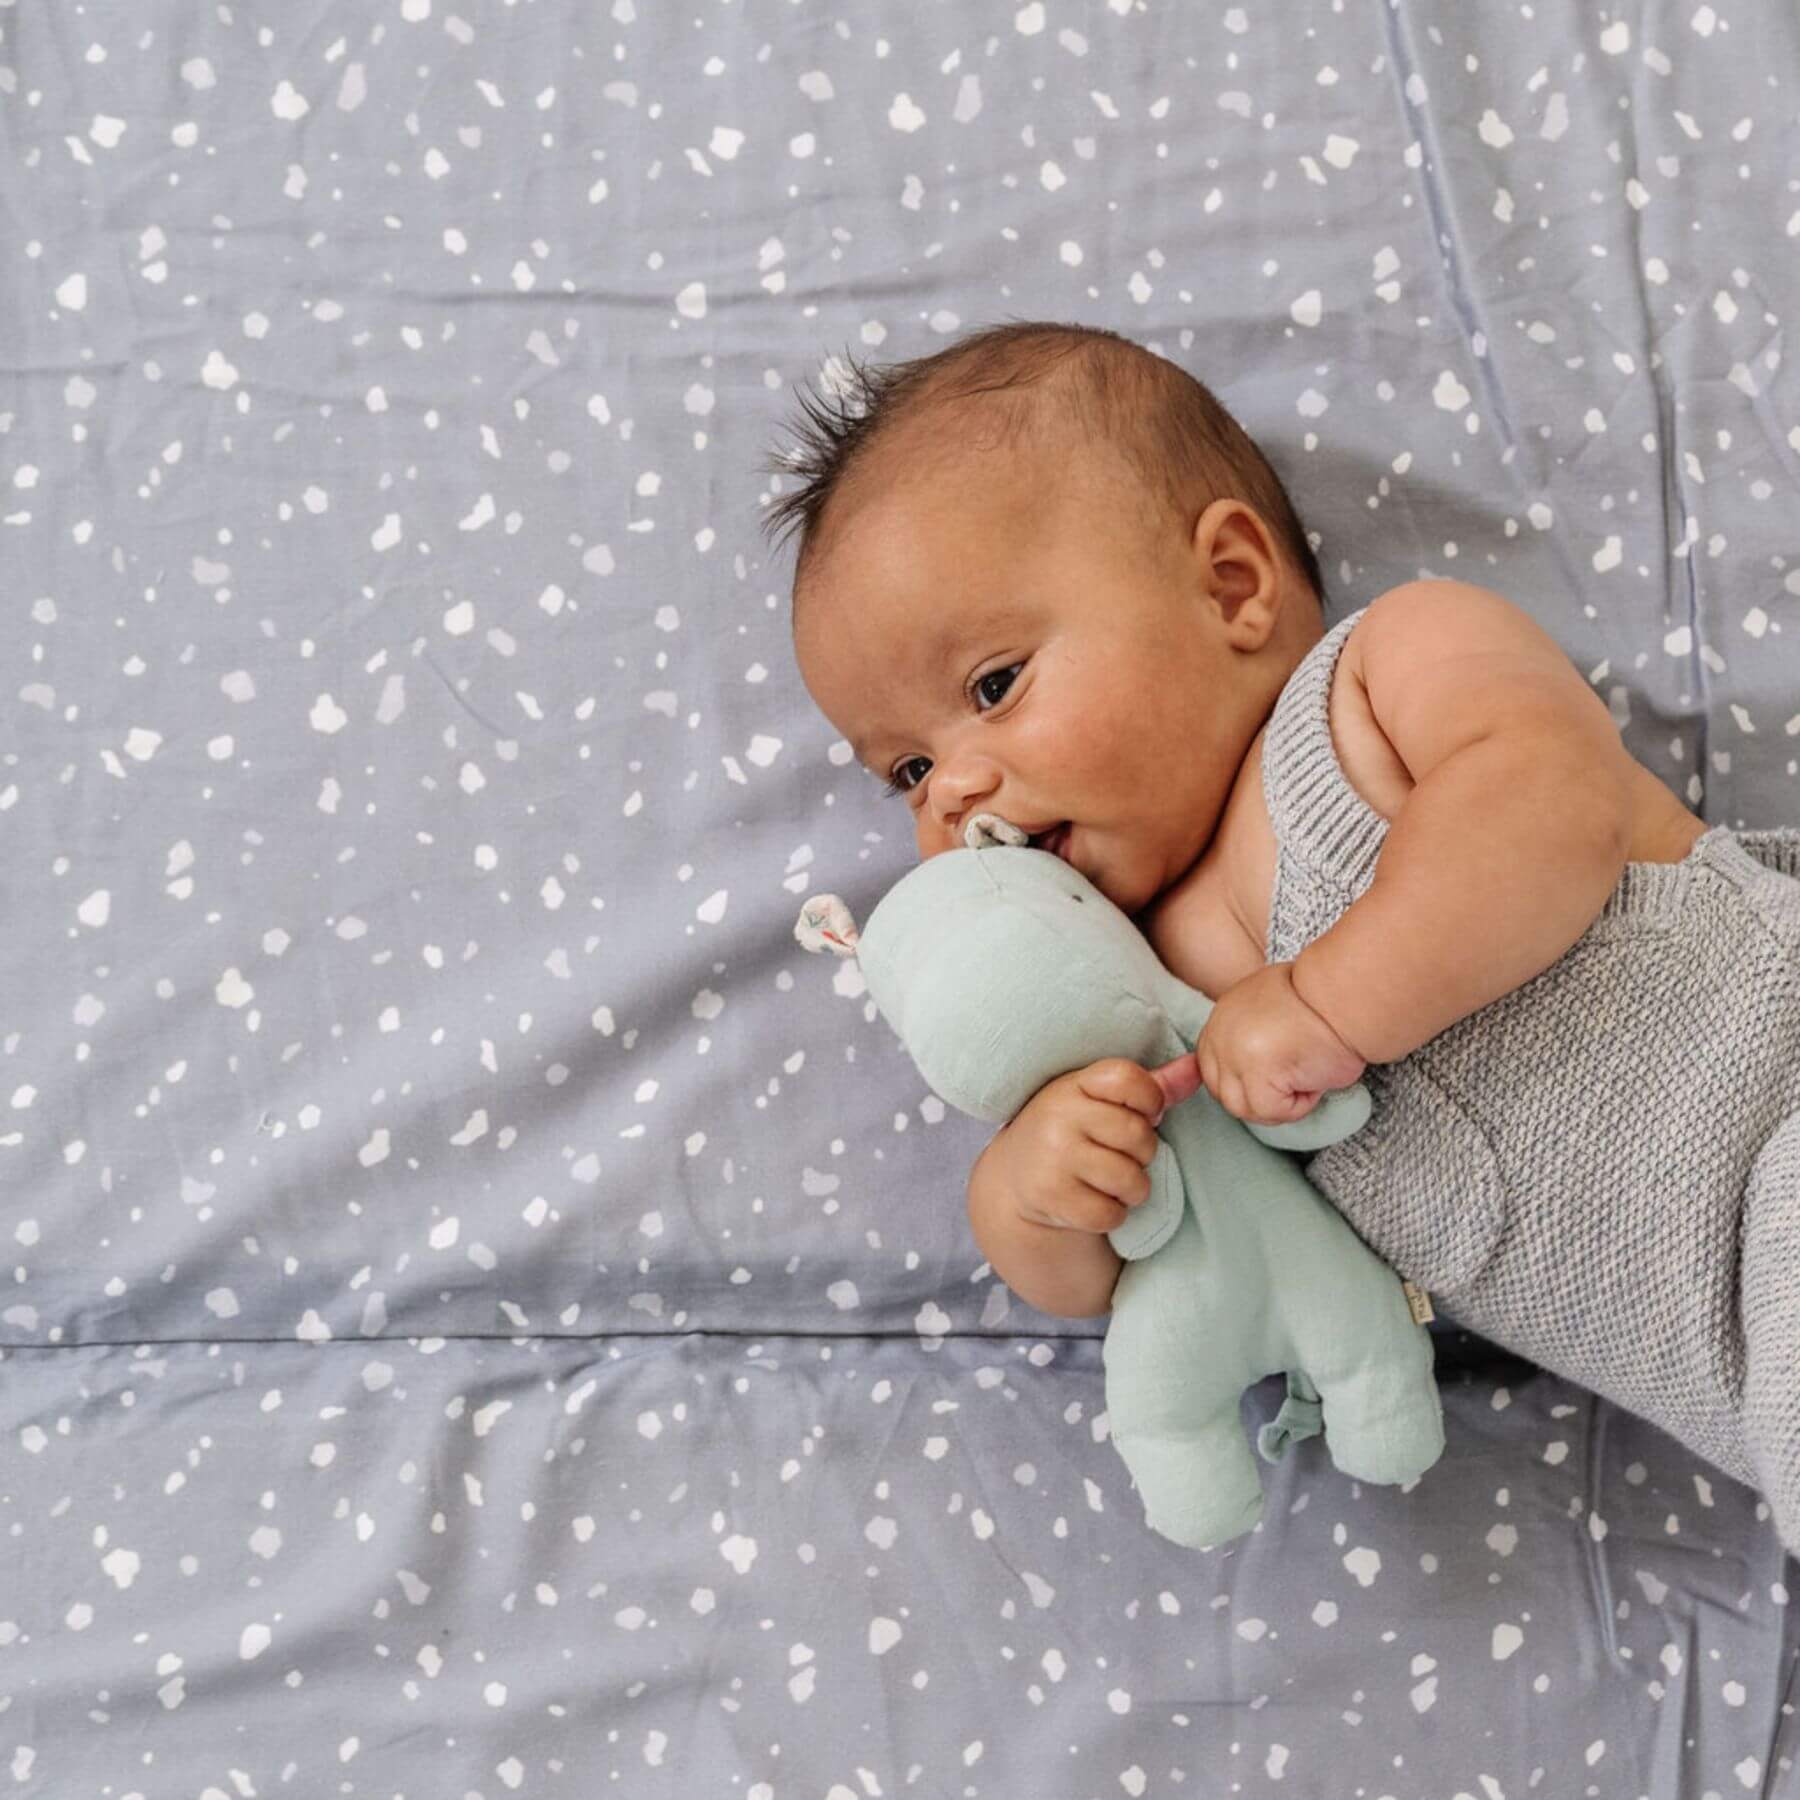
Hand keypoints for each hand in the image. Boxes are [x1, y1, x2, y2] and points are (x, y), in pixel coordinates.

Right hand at [979, 1059, 1169, 1234]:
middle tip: (1121, 1154)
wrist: (1013, 1178)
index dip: (1149, 1099)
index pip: (1128, 1078)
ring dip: (1131, 1188)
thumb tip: (1196, 1067)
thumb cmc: (1071, 1132)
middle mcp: (1059, 1115)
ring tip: (1111, 1181)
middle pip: (1138, 1134)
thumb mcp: (1099, 1102)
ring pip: (1130, 1179)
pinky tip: (1093, 1201)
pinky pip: (1111, 1213)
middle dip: (1143, 1152)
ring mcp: (1053, 1156)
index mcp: (1074, 1084)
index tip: (1142, 1112)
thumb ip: (1151, 1086)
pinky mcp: (1051, 1196)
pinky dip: (1112, 1214)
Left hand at [1158, 961, 1366, 1126]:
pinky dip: (1298, 1105)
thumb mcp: (1273, 1007)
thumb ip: (1252, 1034)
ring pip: (1243, 1108)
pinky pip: (1270, 1111)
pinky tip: (1315, 1079)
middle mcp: (1220, 1034)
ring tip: (1307, 1077)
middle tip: (1296, 1082)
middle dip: (1259, 1097)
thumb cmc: (1325, 1003)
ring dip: (1280, 1103)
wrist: (1348, 998)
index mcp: (1222, 1016)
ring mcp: (1233, 1054)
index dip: (1244, 1083)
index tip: (1275, 1079)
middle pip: (1223, 1092)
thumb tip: (1255, 1070)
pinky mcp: (1255, 1072)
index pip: (1211, 1068)